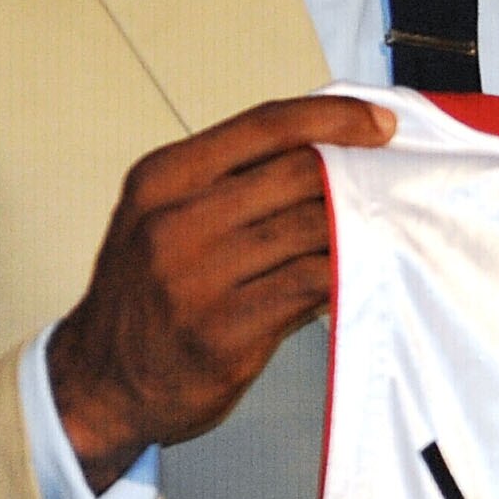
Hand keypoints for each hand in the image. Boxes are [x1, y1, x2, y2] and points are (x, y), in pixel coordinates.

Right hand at [44, 95, 394, 488]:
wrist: (99, 381)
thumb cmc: (146, 294)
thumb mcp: (164, 217)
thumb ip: (229, 182)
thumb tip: (328, 147)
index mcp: (163, 178)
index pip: (265, 124)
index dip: (334, 117)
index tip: (381, 123)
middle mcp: (175, 221)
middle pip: (298, 173)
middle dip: (358, 173)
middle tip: (399, 182)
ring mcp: (199, 276)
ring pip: (312, 228)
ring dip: (362, 225)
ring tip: (390, 226)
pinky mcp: (226, 328)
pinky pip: (311, 284)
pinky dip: (347, 273)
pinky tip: (364, 272)